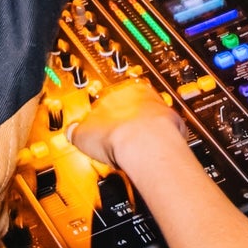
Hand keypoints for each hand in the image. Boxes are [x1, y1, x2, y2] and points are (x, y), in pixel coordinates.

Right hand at [69, 79, 187, 180]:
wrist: (146, 146)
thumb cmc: (117, 135)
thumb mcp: (82, 134)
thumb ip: (77, 130)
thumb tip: (71, 132)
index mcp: (116, 91)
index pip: (107, 98)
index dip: (101, 114)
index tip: (99, 125)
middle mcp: (140, 96)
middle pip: (131, 106)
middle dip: (125, 121)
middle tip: (116, 138)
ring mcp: (160, 110)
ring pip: (150, 118)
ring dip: (143, 132)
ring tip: (132, 151)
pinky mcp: (176, 127)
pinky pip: (166, 133)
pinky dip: (159, 143)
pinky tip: (149, 156)